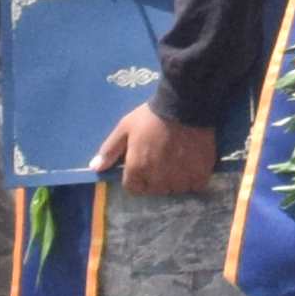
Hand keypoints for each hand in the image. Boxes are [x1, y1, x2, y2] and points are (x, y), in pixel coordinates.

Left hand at [92, 104, 222, 197]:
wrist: (184, 105)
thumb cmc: (151, 116)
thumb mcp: (125, 128)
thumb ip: (110, 150)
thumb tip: (95, 168)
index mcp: (137, 170)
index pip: (133, 188)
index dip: (137, 178)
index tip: (143, 167)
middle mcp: (157, 179)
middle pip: (155, 189)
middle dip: (156, 179)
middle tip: (162, 160)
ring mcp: (180, 179)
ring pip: (175, 189)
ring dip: (175, 180)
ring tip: (178, 162)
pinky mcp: (199, 174)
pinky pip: (195, 185)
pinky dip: (193, 178)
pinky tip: (192, 163)